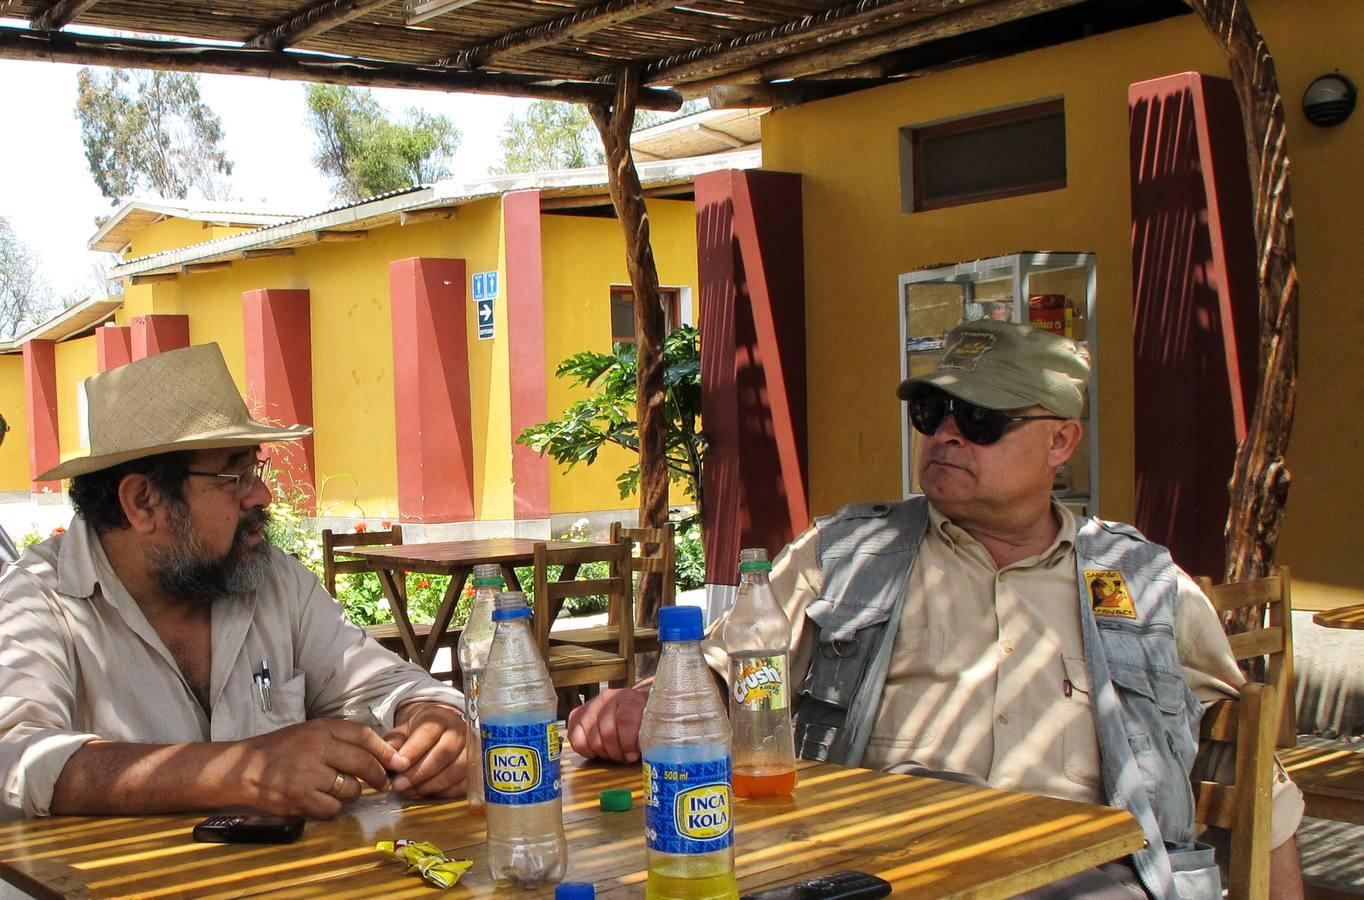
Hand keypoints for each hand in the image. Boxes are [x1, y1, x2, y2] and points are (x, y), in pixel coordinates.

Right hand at [241, 719, 406, 817]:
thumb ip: (340, 739)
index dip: (384, 750)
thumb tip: (380, 752)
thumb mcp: (310, 733)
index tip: (397, 761)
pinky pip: (333, 808)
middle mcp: (316, 748)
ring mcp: (308, 774)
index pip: (363, 735)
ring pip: (350, 789)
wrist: (244, 768)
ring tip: (336, 790)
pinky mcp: (299, 797)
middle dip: (377, 777)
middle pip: (363, 763)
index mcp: (320, 729)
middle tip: (381, 784)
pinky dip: (331, 808)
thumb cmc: (282, 750)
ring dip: (349, 794)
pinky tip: (320, 801)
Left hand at [385, 701, 468, 798]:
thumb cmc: (422, 731)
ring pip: (456, 770)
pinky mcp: (476, 769)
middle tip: (399, 785)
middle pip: (444, 753)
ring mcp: (472, 750)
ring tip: (409, 792)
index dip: (413, 750)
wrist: (445, 729)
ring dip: (430, 785)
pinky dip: (444, 792)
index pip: (429, 732)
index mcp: (440, 718)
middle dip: (419, 772)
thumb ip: (395, 741)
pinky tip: (426, 794)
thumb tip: (385, 755)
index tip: (397, 765)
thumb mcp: (406, 729)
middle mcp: (460, 732)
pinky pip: (464, 783)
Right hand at [567, 685, 648, 762]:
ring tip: (614, 754)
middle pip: (606, 732)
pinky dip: (586, 750)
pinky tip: (598, 751)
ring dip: (603, 753)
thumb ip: (649, 734)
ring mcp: (591, 705)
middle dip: (616, 752)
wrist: (634, 704)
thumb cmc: (643, 717)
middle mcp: (607, 698)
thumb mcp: (652, 722)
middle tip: (624, 757)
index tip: (633, 754)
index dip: (628, 743)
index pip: (624, 720)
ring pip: (591, 738)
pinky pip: (575, 739)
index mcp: (629, 697)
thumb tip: (643, 750)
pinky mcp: (578, 715)